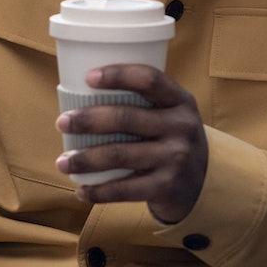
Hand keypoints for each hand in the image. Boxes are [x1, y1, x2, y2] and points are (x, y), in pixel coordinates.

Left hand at [55, 65, 208, 223]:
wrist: (204, 183)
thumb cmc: (171, 139)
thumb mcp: (171, 115)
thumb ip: (142, 103)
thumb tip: (81, 95)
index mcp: (180, 100)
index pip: (149, 79)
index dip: (118, 75)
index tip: (88, 77)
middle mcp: (181, 126)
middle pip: (126, 117)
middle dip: (88, 120)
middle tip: (62, 122)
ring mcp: (175, 158)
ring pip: (119, 155)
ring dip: (85, 159)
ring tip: (63, 161)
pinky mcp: (166, 186)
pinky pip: (124, 189)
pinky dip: (98, 191)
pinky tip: (81, 191)